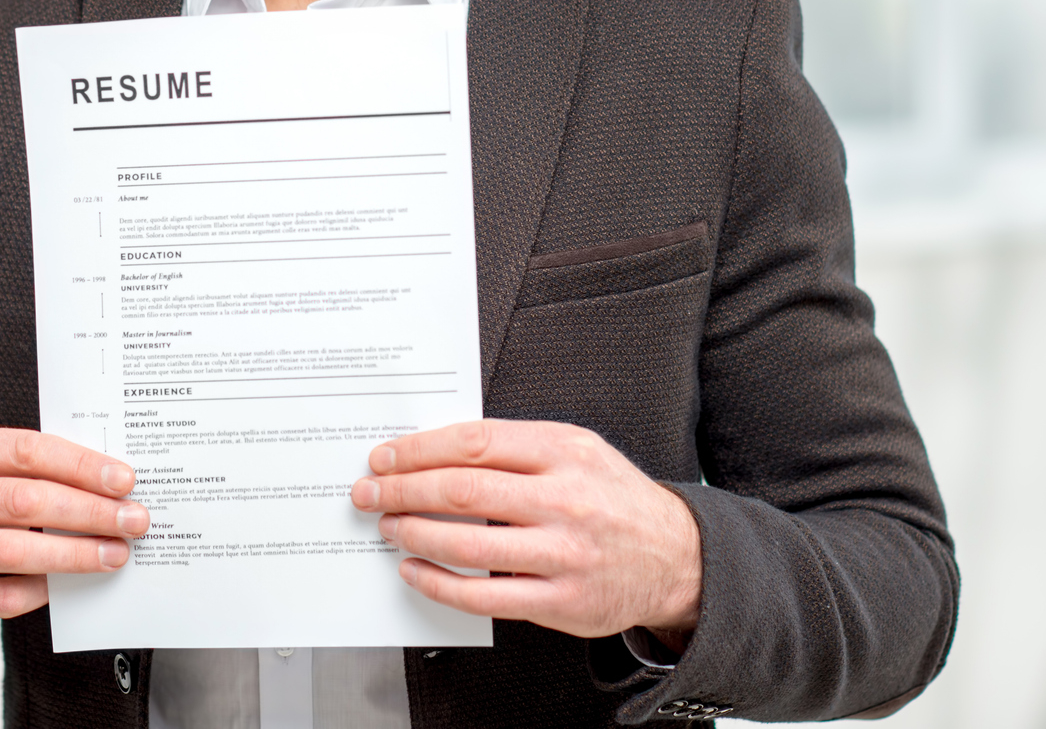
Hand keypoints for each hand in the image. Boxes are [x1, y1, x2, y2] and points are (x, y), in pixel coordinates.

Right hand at [0, 428, 148, 661]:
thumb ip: (31, 473)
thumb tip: (111, 484)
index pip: (26, 450)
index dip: (81, 465)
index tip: (125, 480)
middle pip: (25, 500)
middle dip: (88, 512)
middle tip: (133, 521)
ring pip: (14, 551)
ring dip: (74, 554)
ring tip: (115, 554)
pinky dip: (41, 591)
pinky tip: (67, 585)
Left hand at [350, 419, 701, 645]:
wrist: (675, 556)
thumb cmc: (612, 497)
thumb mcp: (576, 449)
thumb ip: (514, 446)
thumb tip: (434, 450)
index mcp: (564, 451)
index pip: (473, 442)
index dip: (418, 450)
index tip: (385, 457)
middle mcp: (565, 500)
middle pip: (463, 491)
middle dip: (402, 491)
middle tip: (370, 493)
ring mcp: (565, 554)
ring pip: (468, 545)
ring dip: (414, 534)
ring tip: (388, 527)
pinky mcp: (562, 602)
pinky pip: (485, 597)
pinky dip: (438, 583)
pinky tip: (415, 570)